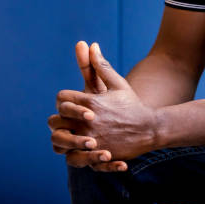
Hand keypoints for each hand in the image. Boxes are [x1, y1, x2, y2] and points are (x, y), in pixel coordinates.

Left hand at [53, 43, 158, 168]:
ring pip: (58, 141)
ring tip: (72, 133)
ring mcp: (90, 140)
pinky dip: (72, 153)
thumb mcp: (118, 84)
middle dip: (60, 117)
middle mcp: (87, 121)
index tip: (71, 102)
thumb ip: (101, 66)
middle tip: (68, 118)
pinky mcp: (94, 156)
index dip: (64, 99)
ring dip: (62, 137)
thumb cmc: (132, 104)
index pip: (62, 98)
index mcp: (91, 101)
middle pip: (55, 119)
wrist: (149, 129)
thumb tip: (91, 44)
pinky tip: (80, 147)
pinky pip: (71, 158)